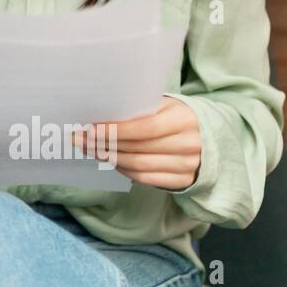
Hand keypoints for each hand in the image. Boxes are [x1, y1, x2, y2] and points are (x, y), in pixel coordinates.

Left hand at [73, 97, 200, 190]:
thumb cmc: (173, 116)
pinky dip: (123, 170)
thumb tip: (98, 114)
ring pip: (138, 165)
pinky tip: (109, 160)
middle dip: (105, 144)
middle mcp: (189, 144)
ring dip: (109, 158)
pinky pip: (145, 179)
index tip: (91, 129)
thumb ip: (138, 108)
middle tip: (80, 139)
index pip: (146, 128)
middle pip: (138, 148)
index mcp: (184, 119)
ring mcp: (188, 165)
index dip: (116, 130)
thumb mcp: (163, 105)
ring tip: (90, 149)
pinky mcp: (182, 181)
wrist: (205, 137)